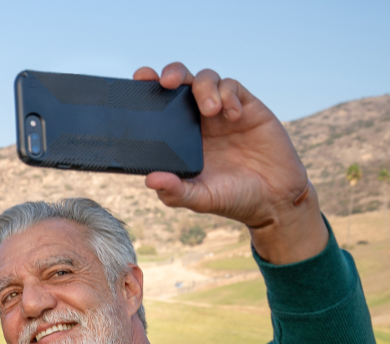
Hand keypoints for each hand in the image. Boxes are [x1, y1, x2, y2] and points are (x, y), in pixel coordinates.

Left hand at [136, 63, 327, 263]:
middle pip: (182, 82)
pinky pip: (233, 87)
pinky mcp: (248, 108)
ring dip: (204, 87)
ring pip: (206, 79)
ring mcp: (223, 112)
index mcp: (179, 137)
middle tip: (169, 82)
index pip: (160, 105)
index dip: (149, 87)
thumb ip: (175, 191)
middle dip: (174, 73)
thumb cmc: (232, 198)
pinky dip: (229, 94)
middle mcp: (198, 120)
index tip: (139, 78)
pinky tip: (234, 115)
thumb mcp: (200, 198)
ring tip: (211, 110)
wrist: (274, 198)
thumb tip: (150, 180)